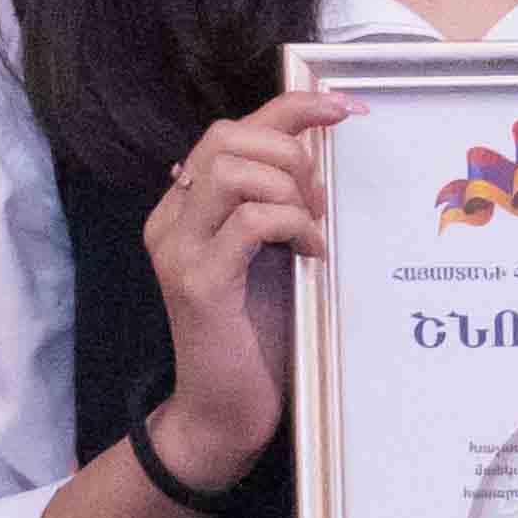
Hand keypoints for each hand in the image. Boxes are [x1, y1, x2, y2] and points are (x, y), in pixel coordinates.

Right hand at [139, 89, 350, 487]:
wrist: (225, 409)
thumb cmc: (258, 333)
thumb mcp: (273, 253)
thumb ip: (280, 205)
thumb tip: (320, 156)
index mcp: (186, 207)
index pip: (232, 129)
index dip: (292, 107)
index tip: (346, 107)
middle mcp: (171, 220)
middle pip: (226, 136)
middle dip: (291, 151)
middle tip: (322, 200)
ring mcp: (178, 249)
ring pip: (231, 169)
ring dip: (290, 189)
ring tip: (314, 228)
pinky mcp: (197, 282)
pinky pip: (250, 221)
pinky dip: (293, 227)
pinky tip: (311, 256)